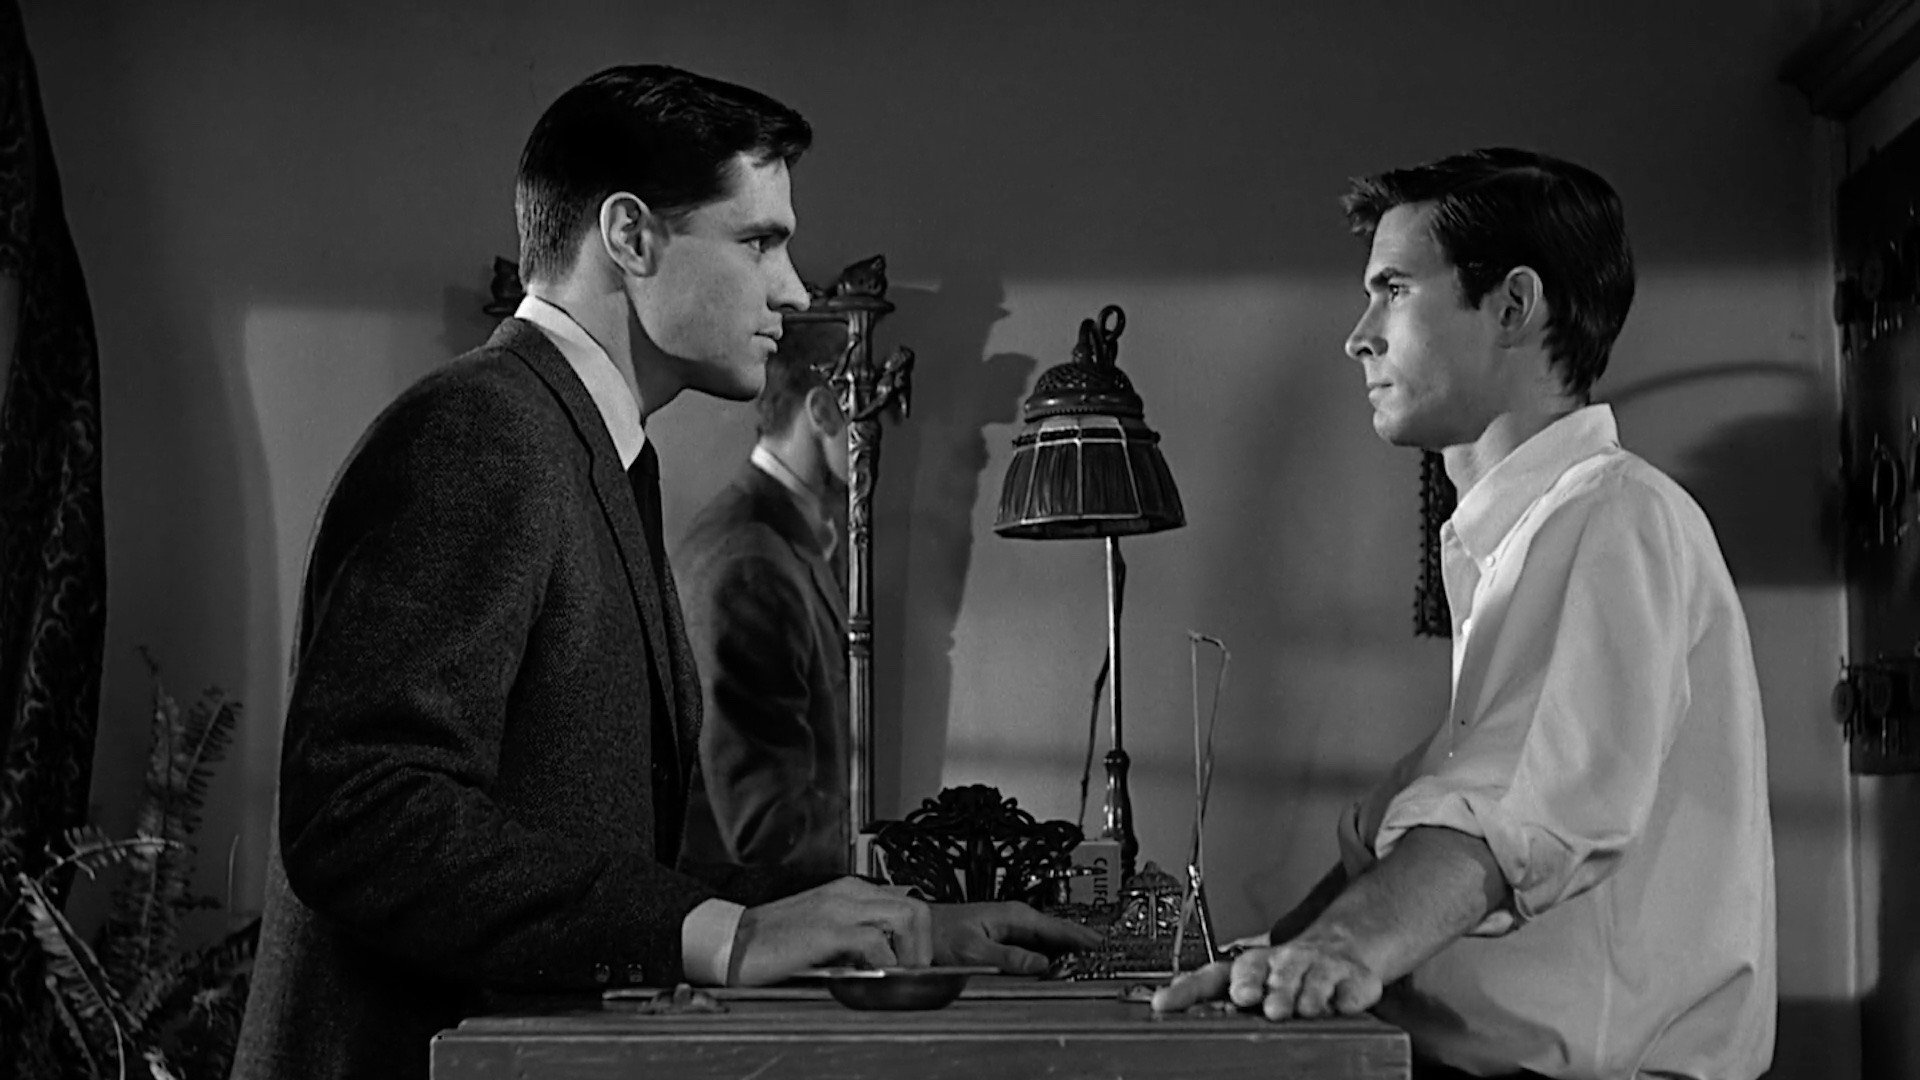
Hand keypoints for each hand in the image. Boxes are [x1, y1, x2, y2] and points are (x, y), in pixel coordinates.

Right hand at [728, 877, 930, 985]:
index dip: (920, 937)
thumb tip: (885, 959)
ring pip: (906, 917)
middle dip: (924, 945)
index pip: (905, 904)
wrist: (730, 940)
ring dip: (912, 952)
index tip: (917, 964)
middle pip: (915, 907)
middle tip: (915, 974)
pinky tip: (875, 978)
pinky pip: (875, 941)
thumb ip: (852, 937)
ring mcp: (838, 908)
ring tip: (902, 976)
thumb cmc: (771, 941)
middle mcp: (848, 893)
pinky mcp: (827, 930)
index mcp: (847, 891)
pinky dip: (885, 963)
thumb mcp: (821, 932)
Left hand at [930, 901, 1103, 974]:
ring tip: (1088, 957)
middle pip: (1057, 932)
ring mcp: (1011, 927)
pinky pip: (1036, 945)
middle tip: (1103, 952)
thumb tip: (1042, 965)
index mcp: (1015, 916)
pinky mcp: (1005, 937)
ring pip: (1048, 939)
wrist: (920, 930)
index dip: (1081, 938)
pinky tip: (1058, 961)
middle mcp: (1016, 918)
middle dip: (1080, 941)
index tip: (1101, 945)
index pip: (1057, 928)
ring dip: (1066, 948)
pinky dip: (1050, 952)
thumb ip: (1011, 959)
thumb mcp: (977, 951)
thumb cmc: (942, 935)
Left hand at [1150, 936, 1381, 1019]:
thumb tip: (1168, 1005)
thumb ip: (1216, 996)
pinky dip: (1348, 996)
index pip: (1212, 976)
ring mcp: (1320, 969)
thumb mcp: (1253, 981)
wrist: (1345, 947)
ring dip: (1305, 994)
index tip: (1165, 1003)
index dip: (1188, 990)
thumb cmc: (1288, 973)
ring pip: (1310, 980)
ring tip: (1301, 1008)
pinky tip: (1343, 1004)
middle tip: (1251, 1001)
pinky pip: (1352, 987)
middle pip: (1268, 974)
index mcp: (1251, 966)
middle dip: (1261, 985)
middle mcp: (1283, 963)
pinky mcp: (1354, 979)